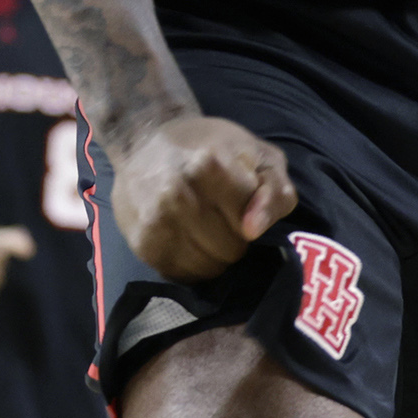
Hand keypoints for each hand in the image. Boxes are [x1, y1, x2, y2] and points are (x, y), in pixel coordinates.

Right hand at [103, 114, 294, 283]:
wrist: (142, 143)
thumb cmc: (209, 147)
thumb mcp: (258, 155)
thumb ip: (274, 191)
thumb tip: (253, 231)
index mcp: (208, 166)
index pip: (251, 225)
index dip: (251, 217)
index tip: (239, 201)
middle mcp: (176, 194)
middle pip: (230, 250)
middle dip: (234, 239)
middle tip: (221, 215)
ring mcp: (155, 221)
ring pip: (207, 268)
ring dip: (213, 255)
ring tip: (203, 227)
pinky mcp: (142, 243)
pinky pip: (181, 274)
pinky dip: (190, 265)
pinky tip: (185, 239)